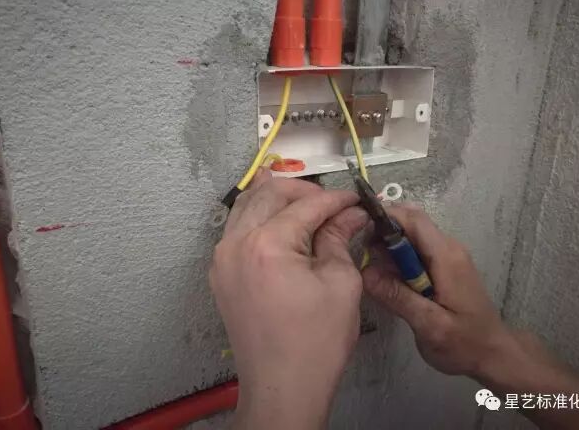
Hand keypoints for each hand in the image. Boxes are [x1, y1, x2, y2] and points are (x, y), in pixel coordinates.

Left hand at [210, 169, 368, 429]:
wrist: (282, 387)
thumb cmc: (316, 342)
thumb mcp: (341, 283)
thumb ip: (340, 238)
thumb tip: (350, 214)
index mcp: (266, 244)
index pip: (306, 205)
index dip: (336, 199)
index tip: (357, 200)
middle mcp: (235, 243)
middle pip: (269, 193)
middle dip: (305, 191)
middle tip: (333, 205)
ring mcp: (222, 258)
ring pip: (247, 205)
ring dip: (279, 200)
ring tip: (310, 209)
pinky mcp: (221, 273)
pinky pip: (238, 229)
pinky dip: (261, 219)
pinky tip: (284, 227)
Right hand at [362, 203, 509, 377]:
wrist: (494, 354)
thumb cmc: (465, 343)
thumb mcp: (429, 325)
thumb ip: (398, 297)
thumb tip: (365, 272)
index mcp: (446, 257)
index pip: (413, 219)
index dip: (385, 217)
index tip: (359, 231)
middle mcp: (449, 248)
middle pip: (412, 222)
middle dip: (384, 230)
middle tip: (362, 254)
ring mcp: (448, 256)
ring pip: (413, 235)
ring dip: (390, 245)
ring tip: (373, 270)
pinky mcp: (445, 266)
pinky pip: (418, 249)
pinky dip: (399, 257)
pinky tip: (389, 279)